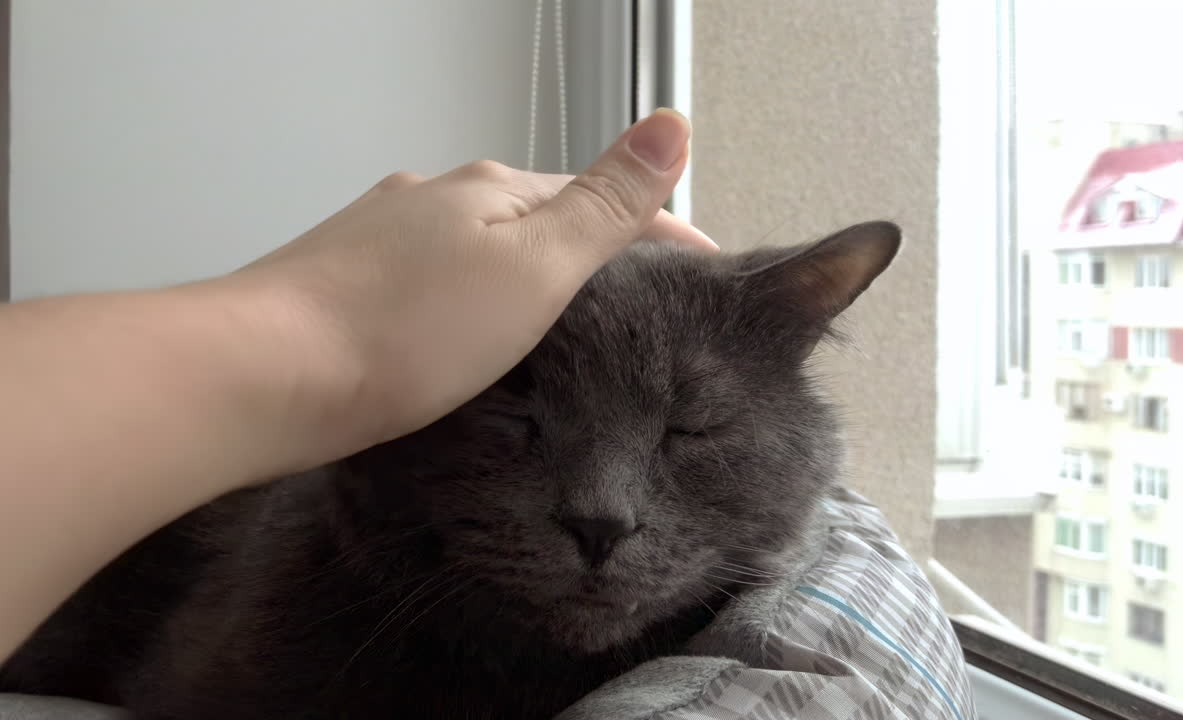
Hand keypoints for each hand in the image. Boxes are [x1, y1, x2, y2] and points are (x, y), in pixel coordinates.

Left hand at [223, 108, 715, 470]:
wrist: (265, 377)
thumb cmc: (404, 330)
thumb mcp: (535, 265)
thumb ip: (606, 202)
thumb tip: (672, 122)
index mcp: (492, 190)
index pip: (603, 200)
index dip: (663, 235)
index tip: (704, 273)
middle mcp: (436, 199)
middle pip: (540, 219)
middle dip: (592, 254)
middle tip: (637, 310)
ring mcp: (387, 238)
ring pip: (482, 251)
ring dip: (527, 279)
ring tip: (558, 334)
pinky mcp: (351, 283)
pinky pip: (435, 283)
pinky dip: (471, 303)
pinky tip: (466, 340)